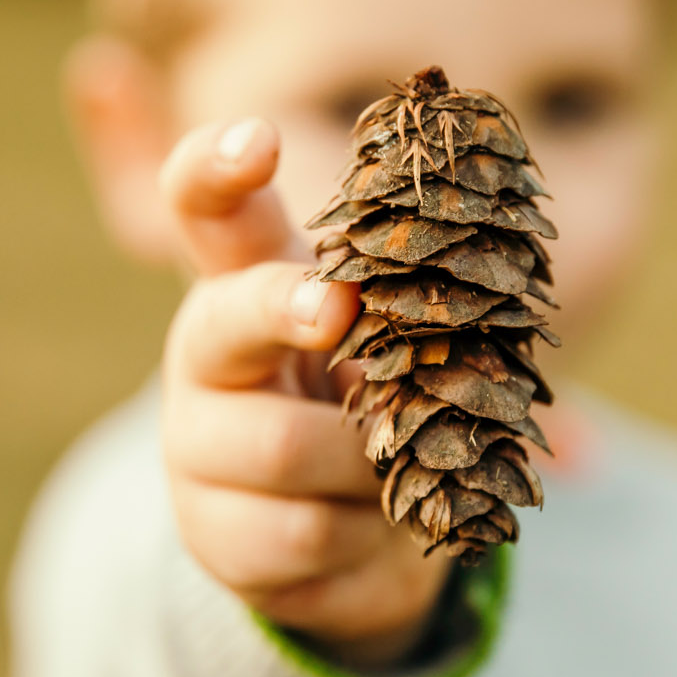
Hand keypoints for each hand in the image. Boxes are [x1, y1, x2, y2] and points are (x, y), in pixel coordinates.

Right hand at [158, 118, 451, 669]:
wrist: (351, 536)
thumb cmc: (378, 401)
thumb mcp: (394, 337)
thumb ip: (414, 297)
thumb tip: (480, 270)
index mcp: (245, 283)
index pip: (202, 206)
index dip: (217, 167)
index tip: (260, 136)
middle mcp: (203, 358)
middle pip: (223, 323)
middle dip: (285, 309)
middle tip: (337, 309)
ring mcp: (196, 452)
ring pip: (285, 450)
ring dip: (370, 465)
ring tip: (400, 469)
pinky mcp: (214, 540)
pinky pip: (304, 537)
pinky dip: (367, 537)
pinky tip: (376, 529)